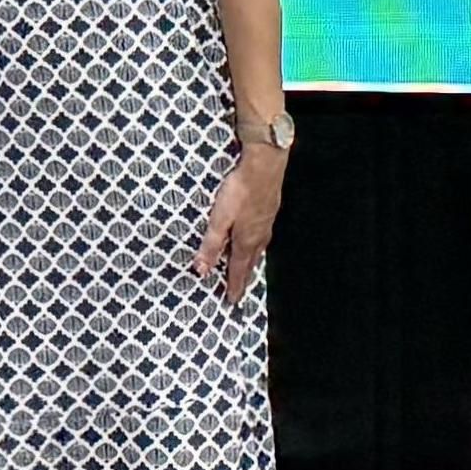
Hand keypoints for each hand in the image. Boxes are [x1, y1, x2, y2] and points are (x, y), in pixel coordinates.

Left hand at [194, 142, 284, 306]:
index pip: (239, 272)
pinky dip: (255, 248)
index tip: (231, 302)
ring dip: (249, 263)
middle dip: (243, 279)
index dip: (234, 287)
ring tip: (245, 271)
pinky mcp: (268, 213)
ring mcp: (266, 225)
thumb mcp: (219, 220)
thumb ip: (211, 245)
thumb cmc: (239, 192)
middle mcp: (259, 238)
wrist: (264, 168)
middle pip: (250, 264)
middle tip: (238, 291)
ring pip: (257, 251)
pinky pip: (261, 238)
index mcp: (246, 242)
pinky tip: (252, 243)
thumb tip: (201, 270)